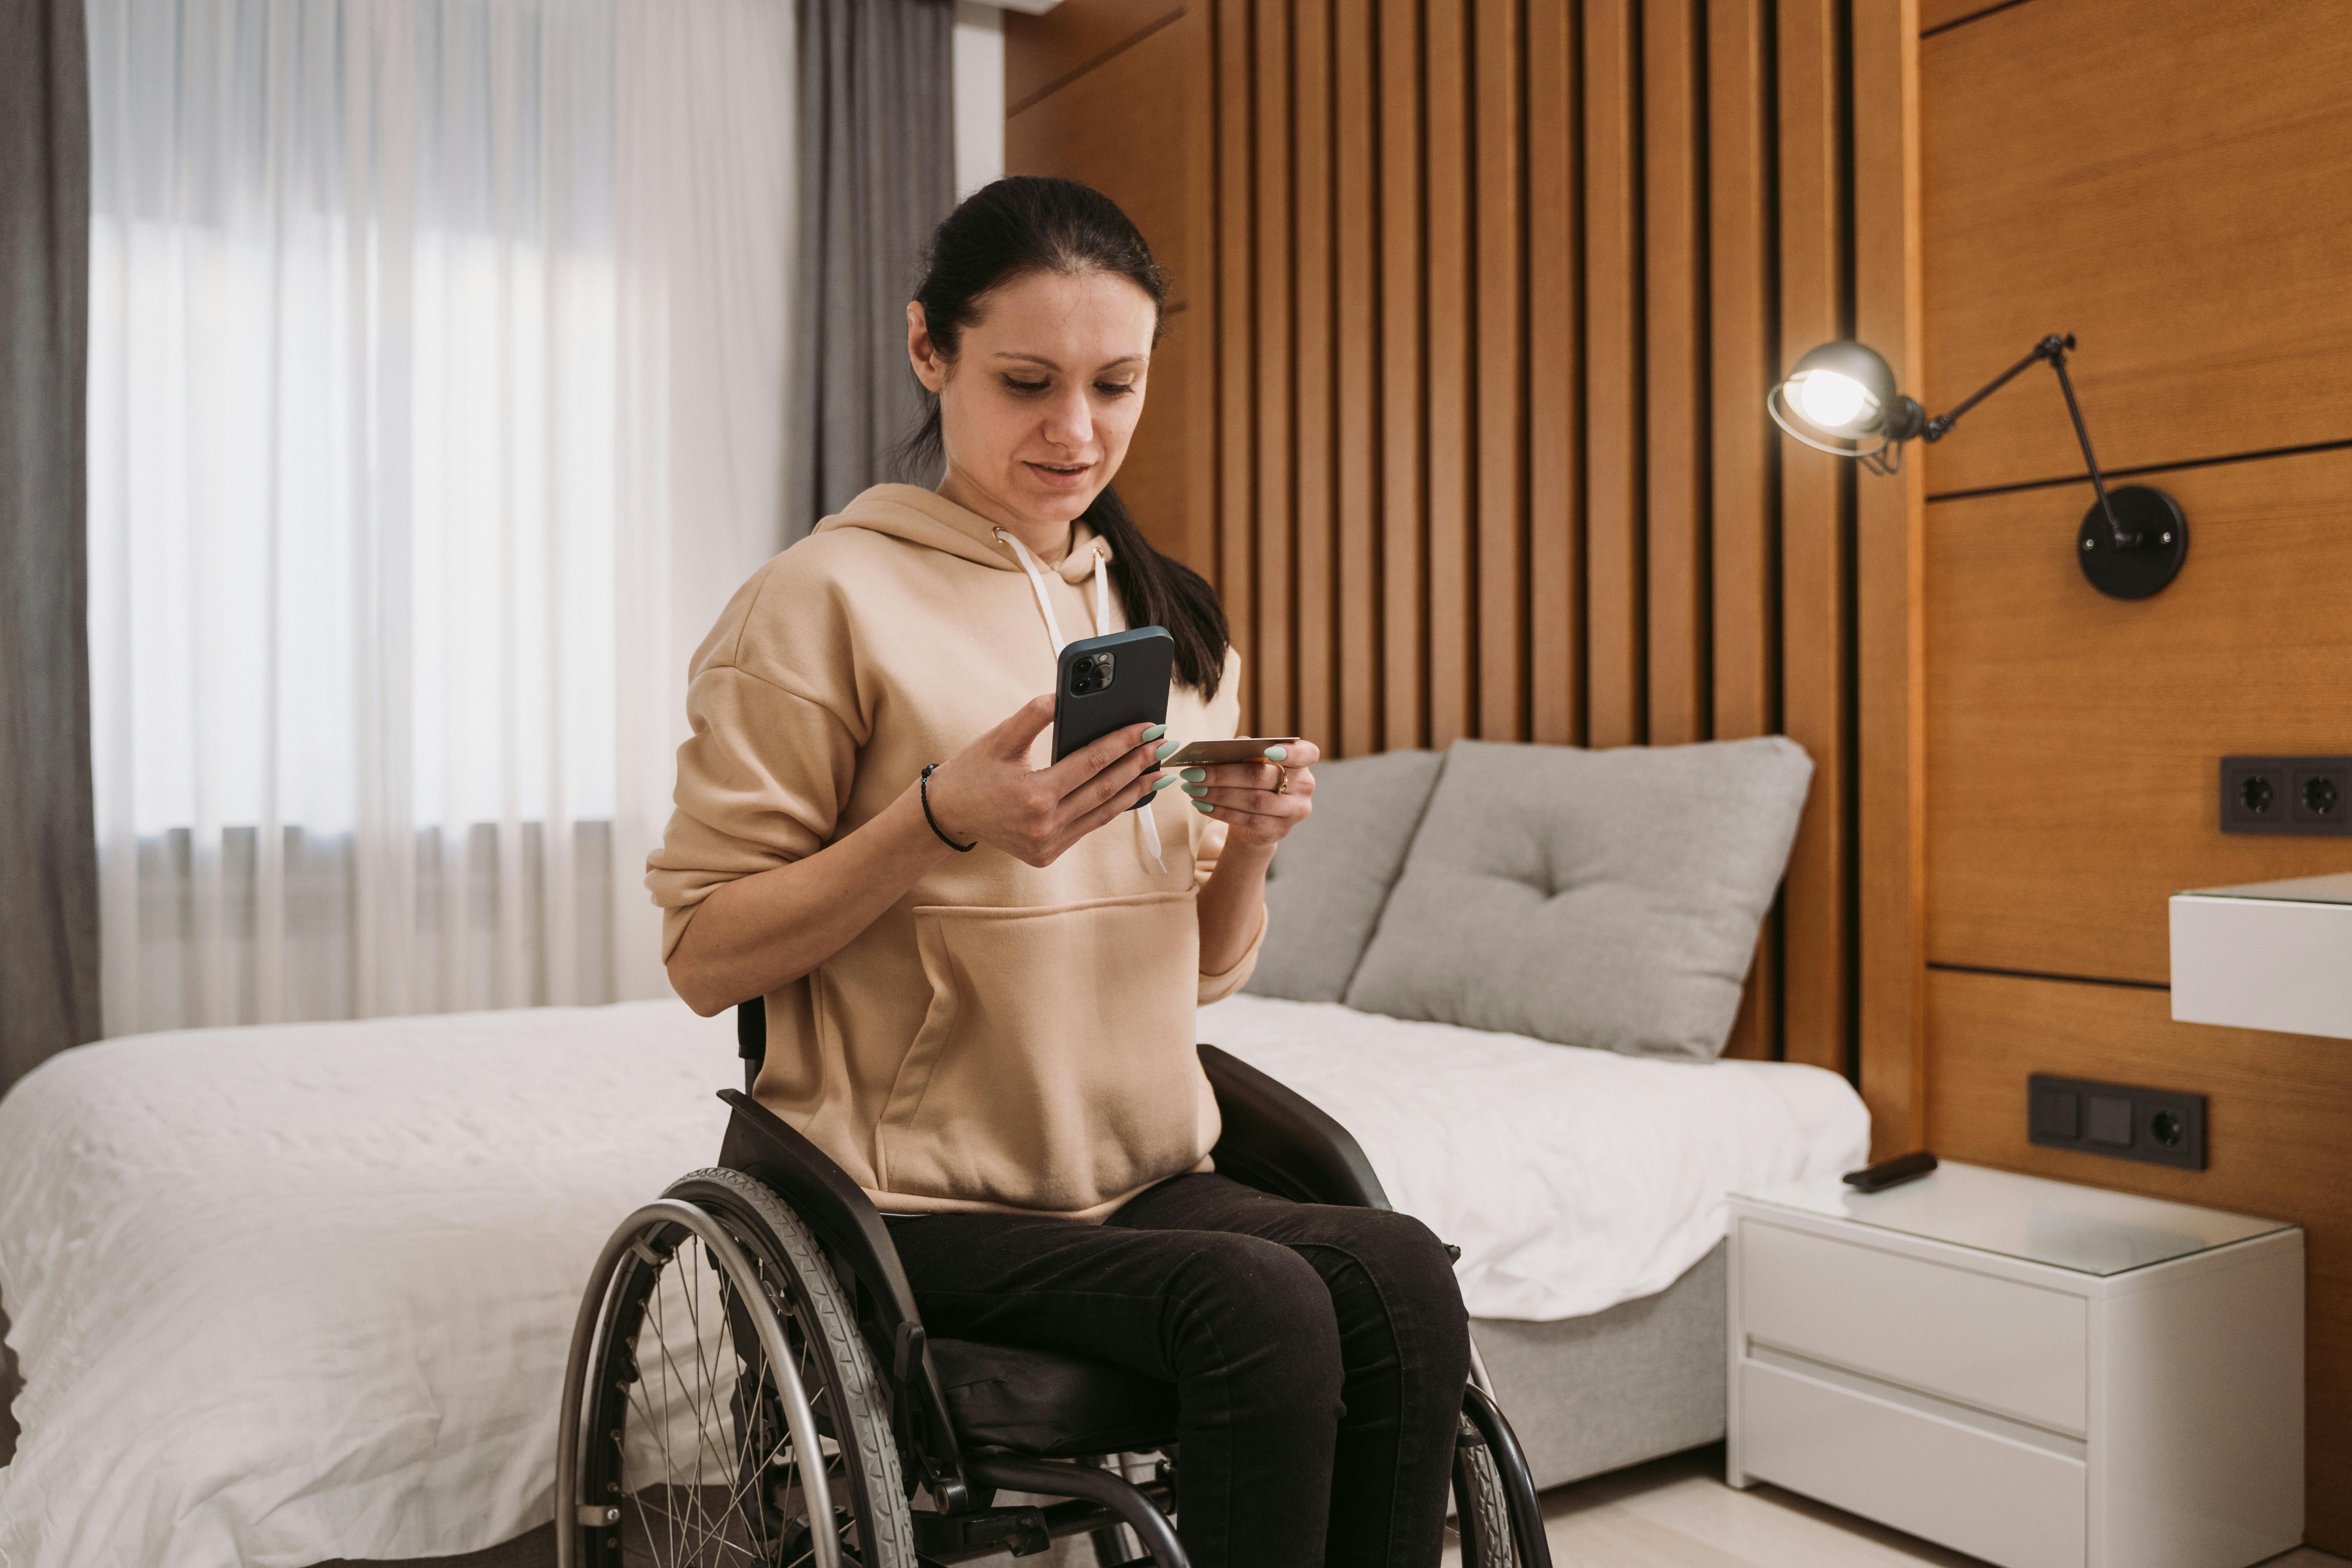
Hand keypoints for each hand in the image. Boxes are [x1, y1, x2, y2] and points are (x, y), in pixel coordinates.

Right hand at [921, 695, 1175, 867]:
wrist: (949, 813)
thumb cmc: (973, 770)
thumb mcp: (999, 738)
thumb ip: (1033, 716)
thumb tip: (1064, 695)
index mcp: (1035, 795)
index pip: (1092, 763)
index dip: (1124, 743)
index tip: (1149, 727)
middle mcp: (1045, 825)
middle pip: (1105, 789)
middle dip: (1139, 765)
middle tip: (1165, 745)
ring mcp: (1049, 844)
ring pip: (1103, 813)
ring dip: (1135, 791)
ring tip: (1159, 771)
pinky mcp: (1048, 854)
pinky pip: (1089, 826)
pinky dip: (1112, 807)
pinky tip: (1130, 791)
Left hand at [1180, 739, 1319, 849]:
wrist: (1256, 823)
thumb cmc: (1252, 783)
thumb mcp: (1250, 764)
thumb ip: (1244, 753)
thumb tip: (1223, 749)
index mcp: (1301, 762)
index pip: (1307, 753)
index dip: (1290, 752)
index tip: (1268, 750)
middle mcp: (1304, 786)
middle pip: (1263, 777)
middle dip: (1224, 774)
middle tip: (1195, 773)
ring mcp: (1295, 811)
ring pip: (1254, 801)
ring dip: (1219, 794)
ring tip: (1194, 789)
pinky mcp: (1280, 830)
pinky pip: (1249, 821)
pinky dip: (1222, 812)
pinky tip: (1202, 805)